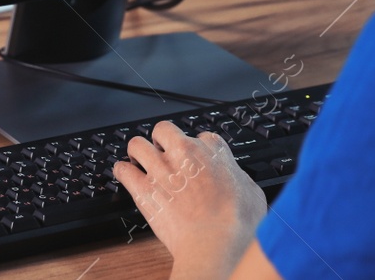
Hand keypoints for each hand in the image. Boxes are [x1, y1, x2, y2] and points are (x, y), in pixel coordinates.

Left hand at [113, 121, 266, 279]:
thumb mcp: (252, 192)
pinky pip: (122, 170)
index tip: (195, 158)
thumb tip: (235, 178)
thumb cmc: (237, 223)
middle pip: (164, 129)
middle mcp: (185, 154)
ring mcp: (162, 170)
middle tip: (162, 153)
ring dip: (138, 152)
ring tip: (139, 160)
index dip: (197, 147)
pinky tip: (125, 174)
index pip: (202, 135)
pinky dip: (122, 171)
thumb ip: (238, 177)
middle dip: (161, 140)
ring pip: (137, 144)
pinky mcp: (144, 190)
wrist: (215, 244)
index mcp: (213, 151)